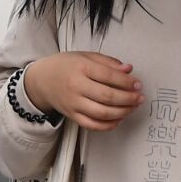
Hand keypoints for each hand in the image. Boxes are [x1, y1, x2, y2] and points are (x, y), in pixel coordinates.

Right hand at [22, 52, 142, 132]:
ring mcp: (74, 103)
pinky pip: (92, 125)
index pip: (109, 76)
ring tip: (132, 107)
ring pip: (102, 113)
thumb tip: (128, 70)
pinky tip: (118, 119)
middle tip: (139, 97)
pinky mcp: (72, 115)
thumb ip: (108, 62)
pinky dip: (108, 125)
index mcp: (80, 68)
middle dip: (128, 99)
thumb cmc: (64, 66)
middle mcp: (76, 86)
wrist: (41, 80)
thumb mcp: (85, 56)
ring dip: (122, 112)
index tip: (137, 84)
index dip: (127, 82)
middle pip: (107, 97)